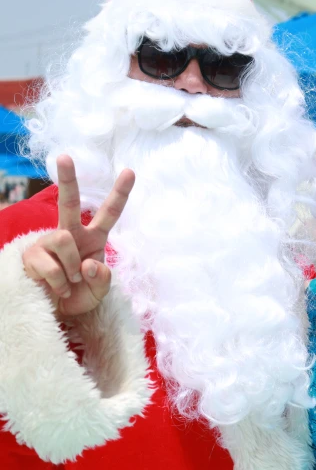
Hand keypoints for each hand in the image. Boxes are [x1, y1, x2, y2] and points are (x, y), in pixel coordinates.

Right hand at [22, 155, 134, 316]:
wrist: (56, 313)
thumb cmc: (80, 296)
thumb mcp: (99, 291)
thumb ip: (102, 279)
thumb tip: (89, 264)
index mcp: (94, 238)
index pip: (109, 213)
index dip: (119, 193)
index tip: (130, 171)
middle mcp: (71, 235)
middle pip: (69, 203)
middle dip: (67, 179)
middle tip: (64, 156)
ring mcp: (50, 242)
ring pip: (63, 240)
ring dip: (71, 267)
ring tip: (70, 281)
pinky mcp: (32, 255)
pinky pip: (51, 264)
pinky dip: (59, 282)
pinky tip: (57, 287)